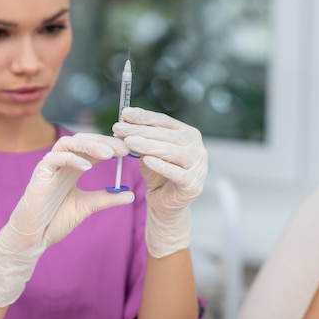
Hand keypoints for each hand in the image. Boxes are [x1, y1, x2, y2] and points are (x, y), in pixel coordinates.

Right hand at [0, 134, 133, 306]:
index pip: (94, 147)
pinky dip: (71, 159)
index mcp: (73, 167)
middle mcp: (62, 163)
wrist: (32, 239)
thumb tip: (132, 195)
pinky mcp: (39, 175)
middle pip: (83, 140)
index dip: (111, 145)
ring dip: (90, 145)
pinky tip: (87, 167)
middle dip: (104, 142)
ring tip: (109, 154)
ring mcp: (49, 167)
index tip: (131, 150)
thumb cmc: (55, 221)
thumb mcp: (87, 207)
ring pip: (68, 143)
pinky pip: (53, 159)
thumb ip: (106, 199)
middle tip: (124, 149)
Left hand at [112, 107, 207, 257]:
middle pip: (167, 135)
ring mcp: (199, 166)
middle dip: (141, 131)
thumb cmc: (157, 174)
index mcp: (189, 134)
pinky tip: (146, 160)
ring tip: (129, 142)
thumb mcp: (148, 152)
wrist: (165, 205)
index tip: (124, 113)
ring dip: (149, 145)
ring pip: (172, 151)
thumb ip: (141, 137)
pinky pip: (176, 173)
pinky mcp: (193, 184)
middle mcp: (197, 148)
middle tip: (119, 129)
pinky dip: (161, 165)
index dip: (144, 117)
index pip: (165, 121)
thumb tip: (125, 118)